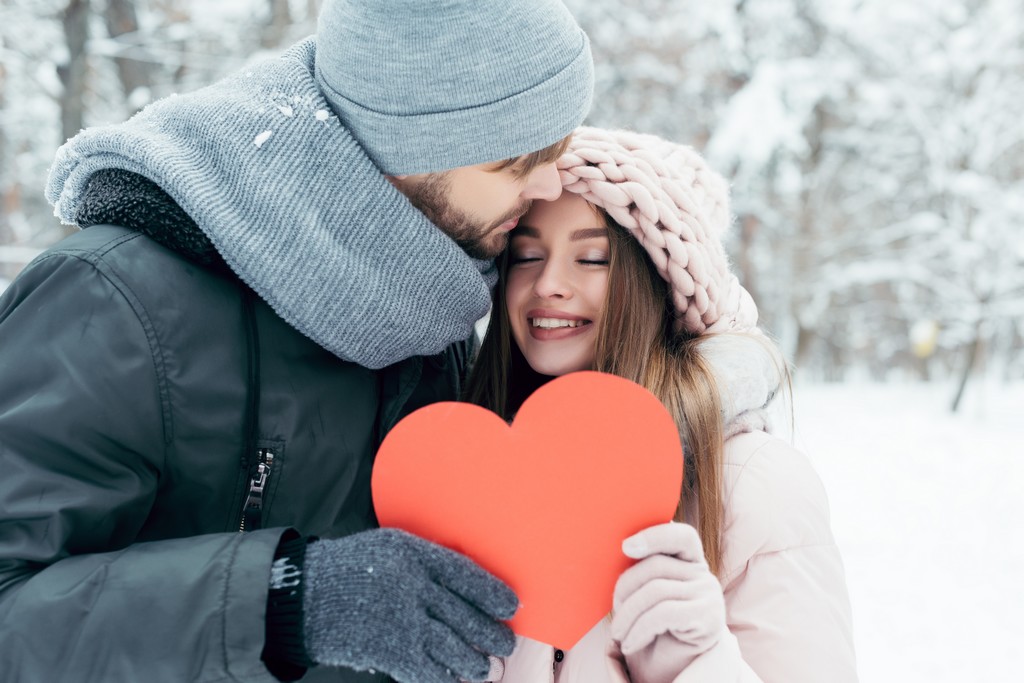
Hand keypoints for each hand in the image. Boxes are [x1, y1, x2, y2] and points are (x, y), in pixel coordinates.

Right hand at [302, 528, 517, 682]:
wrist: (303, 597)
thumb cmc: (348, 569)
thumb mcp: (388, 547)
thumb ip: (425, 562)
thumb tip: (464, 586)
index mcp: (414, 555)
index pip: (466, 575)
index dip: (492, 593)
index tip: (511, 605)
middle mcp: (412, 586)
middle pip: (466, 615)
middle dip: (491, 634)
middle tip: (505, 642)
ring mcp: (402, 620)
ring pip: (454, 647)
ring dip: (474, 662)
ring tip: (483, 667)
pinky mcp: (390, 651)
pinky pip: (429, 670)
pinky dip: (445, 676)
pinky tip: (454, 678)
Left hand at [611, 523, 725, 677]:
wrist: (677, 665)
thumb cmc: (656, 624)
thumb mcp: (649, 593)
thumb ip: (643, 570)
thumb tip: (620, 552)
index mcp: (689, 559)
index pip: (681, 536)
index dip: (655, 536)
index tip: (625, 547)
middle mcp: (703, 573)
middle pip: (656, 565)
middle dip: (625, 588)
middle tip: (613, 611)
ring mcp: (708, 594)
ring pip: (656, 592)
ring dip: (628, 616)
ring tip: (618, 633)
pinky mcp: (708, 618)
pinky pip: (663, 615)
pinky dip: (639, 630)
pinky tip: (630, 643)